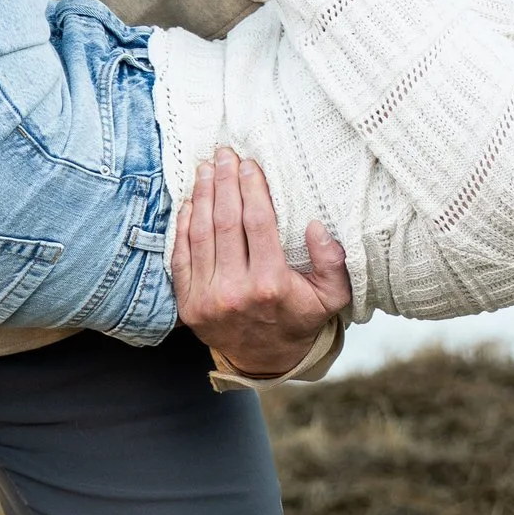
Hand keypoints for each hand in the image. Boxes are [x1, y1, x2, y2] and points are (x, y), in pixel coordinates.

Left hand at [172, 148, 350, 378]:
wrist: (267, 360)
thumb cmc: (300, 319)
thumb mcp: (332, 296)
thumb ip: (332, 261)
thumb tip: (315, 225)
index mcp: (270, 284)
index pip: (257, 223)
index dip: (251, 189)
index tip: (249, 164)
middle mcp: (235, 291)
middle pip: (225, 222)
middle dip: (224, 182)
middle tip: (223, 154)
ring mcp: (207, 298)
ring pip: (200, 235)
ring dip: (202, 196)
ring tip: (205, 169)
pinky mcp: (188, 304)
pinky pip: (181, 256)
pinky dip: (183, 226)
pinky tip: (190, 202)